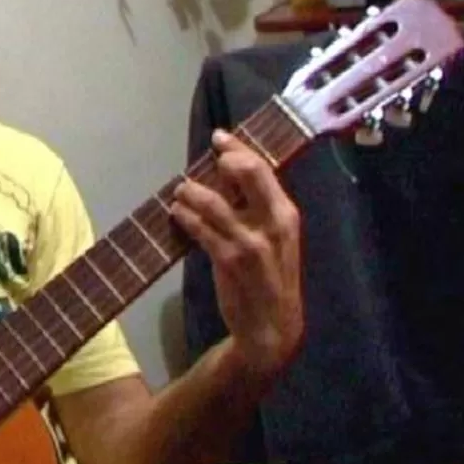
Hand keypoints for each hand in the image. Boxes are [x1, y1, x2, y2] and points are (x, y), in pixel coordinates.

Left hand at [172, 129, 303, 375]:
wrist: (272, 325)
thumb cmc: (271, 276)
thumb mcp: (276, 239)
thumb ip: (258, 208)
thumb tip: (229, 174)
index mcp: (286, 214)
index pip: (264, 169)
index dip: (239, 149)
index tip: (219, 137)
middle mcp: (273, 223)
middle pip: (247, 174)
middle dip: (223, 160)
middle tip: (204, 157)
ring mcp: (251, 242)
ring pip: (215, 202)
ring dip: (191, 191)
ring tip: (179, 190)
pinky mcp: (229, 260)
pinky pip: (201, 230)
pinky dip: (185, 217)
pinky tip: (176, 213)